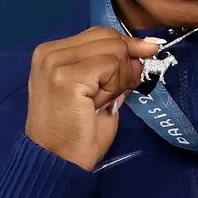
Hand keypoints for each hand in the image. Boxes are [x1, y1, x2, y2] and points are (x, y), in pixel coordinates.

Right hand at [25, 27, 162, 170]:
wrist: (56, 164)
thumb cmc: (76, 135)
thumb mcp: (99, 93)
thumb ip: (115, 70)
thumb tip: (142, 53)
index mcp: (52, 52)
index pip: (99, 33)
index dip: (126, 44)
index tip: (147, 52)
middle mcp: (50, 52)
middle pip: (108, 36)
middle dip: (125, 62)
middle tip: (117, 91)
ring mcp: (56, 62)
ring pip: (113, 49)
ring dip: (119, 77)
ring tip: (101, 100)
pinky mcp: (67, 76)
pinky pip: (111, 65)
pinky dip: (115, 84)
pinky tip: (100, 102)